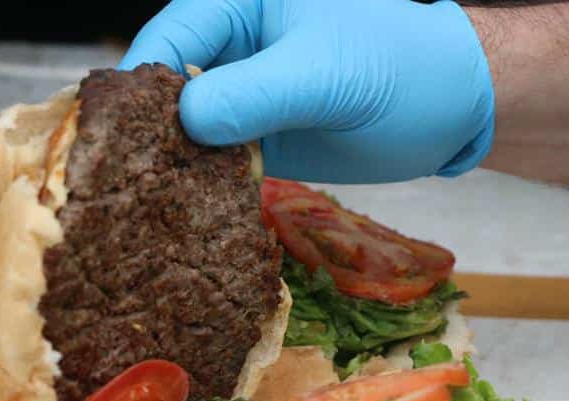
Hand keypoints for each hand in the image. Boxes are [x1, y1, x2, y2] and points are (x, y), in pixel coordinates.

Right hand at [118, 0, 493, 182]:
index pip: (170, 38)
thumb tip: (186, 121)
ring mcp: (244, 93)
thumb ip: (256, 93)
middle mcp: (233, 45)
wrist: (453, 109)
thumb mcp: (327, 73)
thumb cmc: (403, 68)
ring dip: (171, 164)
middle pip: (167, 86)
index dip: (141, 86)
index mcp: (241, 2)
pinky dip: (200, 183)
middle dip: (147, 131)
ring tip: (147, 208)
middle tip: (124, 185)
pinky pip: (214, 159)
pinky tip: (186, 212)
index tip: (115, 139)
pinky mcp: (258, 136)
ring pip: (185, 128)